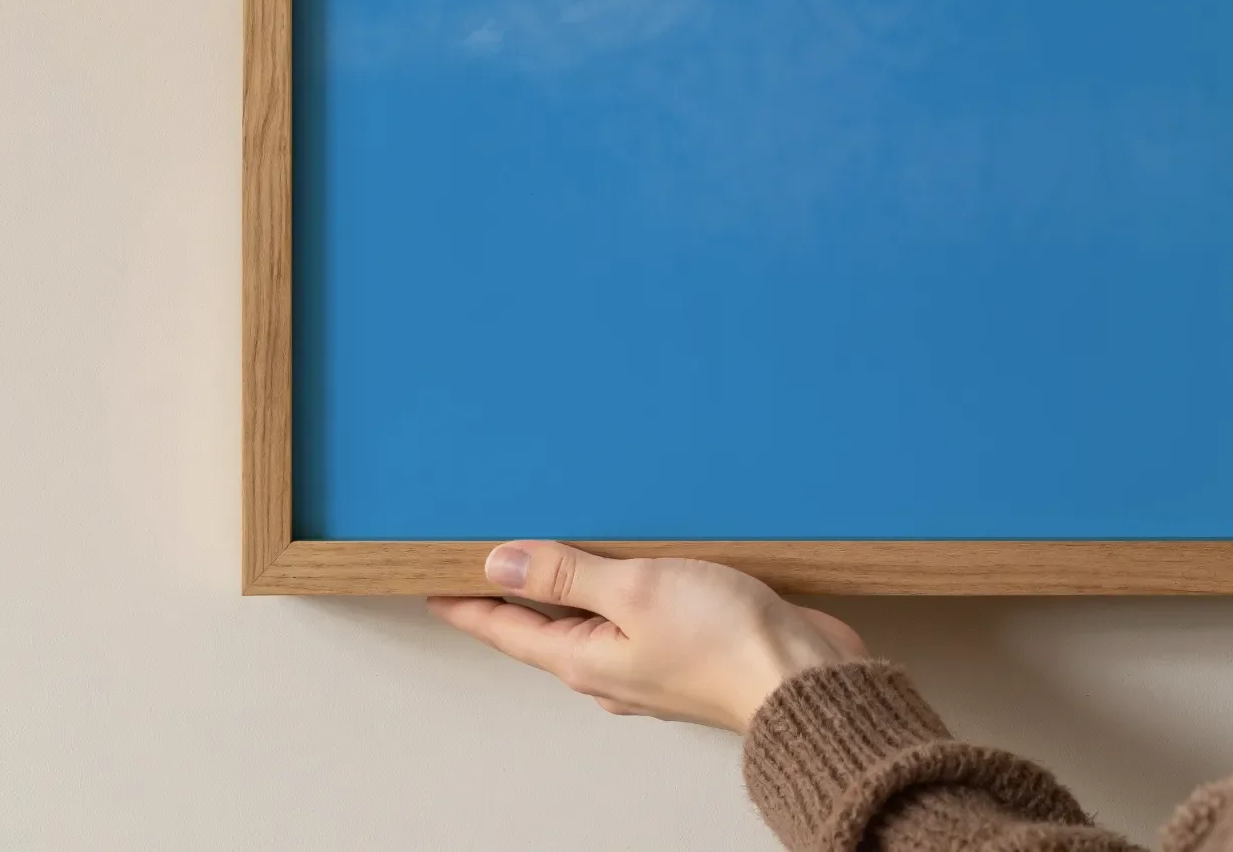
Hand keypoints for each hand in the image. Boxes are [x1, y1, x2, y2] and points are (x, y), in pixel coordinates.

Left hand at [427, 542, 868, 731]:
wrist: (800, 678)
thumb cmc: (722, 642)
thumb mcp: (633, 590)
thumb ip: (567, 575)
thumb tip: (497, 563)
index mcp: (584, 660)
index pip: (506, 629)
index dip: (467, 602)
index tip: (432, 582)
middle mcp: (609, 669)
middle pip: (544, 627)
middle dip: (512, 595)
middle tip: (480, 560)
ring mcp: (648, 663)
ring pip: (591, 620)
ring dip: (567, 587)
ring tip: (546, 553)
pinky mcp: (686, 648)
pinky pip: (634, 614)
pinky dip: (616, 585)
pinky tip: (629, 564)